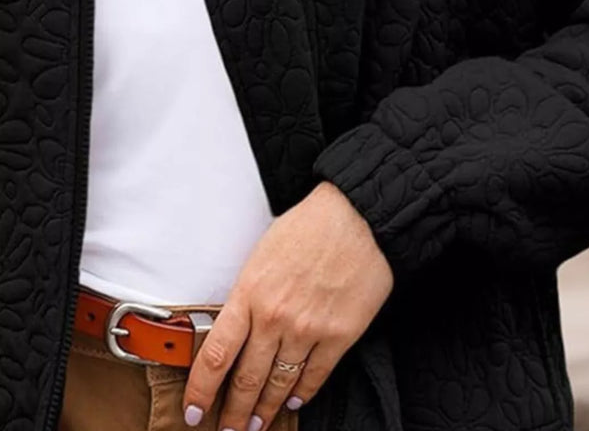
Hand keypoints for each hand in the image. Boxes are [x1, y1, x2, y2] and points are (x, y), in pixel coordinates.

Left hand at [181, 179, 393, 430]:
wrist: (357, 216)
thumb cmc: (310, 226)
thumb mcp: (262, 253)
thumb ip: (248, 293)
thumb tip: (235, 327)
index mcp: (250, 293)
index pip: (215, 355)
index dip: (201, 391)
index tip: (194, 411)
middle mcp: (275, 317)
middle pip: (246, 380)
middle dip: (233, 413)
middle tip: (227, 429)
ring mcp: (308, 330)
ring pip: (279, 385)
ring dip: (265, 411)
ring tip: (256, 425)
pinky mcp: (340, 335)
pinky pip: (315, 377)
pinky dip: (301, 394)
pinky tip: (294, 401)